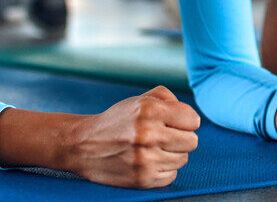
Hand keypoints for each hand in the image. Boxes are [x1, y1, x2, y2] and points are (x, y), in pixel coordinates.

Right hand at [65, 85, 199, 187]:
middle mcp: (149, 135)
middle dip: (181, 137)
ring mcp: (146, 159)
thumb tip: (192, 117)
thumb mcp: (140, 99)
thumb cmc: (117, 120)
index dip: (185, 121)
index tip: (174, 122)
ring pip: (183, 159)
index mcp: (150, 111)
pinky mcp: (143, 179)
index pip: (193, 120)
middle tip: (164, 136)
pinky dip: (164, 169)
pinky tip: (149, 161)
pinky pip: (172, 175)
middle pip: (192, 141)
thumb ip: (168, 98)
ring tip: (153, 148)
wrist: (84, 146)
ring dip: (172, 154)